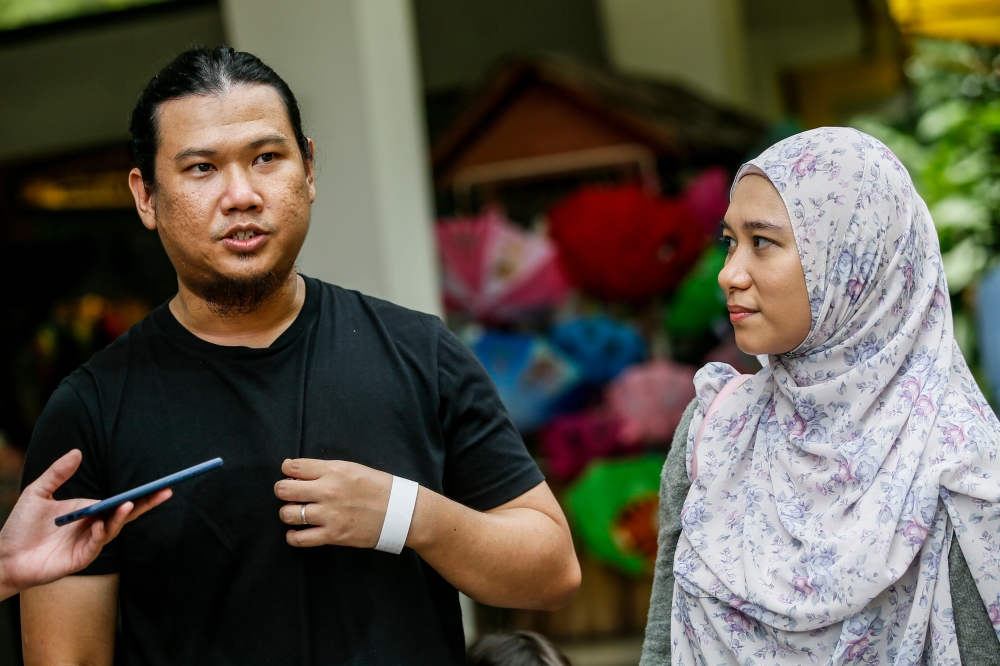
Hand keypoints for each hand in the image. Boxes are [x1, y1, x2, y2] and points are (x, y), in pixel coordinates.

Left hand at [0, 450, 170, 598]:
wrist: (4, 555)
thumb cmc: (20, 526)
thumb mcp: (38, 492)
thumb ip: (58, 473)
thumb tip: (77, 451)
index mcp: (89, 511)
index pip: (119, 501)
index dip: (139, 493)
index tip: (158, 483)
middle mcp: (93, 527)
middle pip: (126, 514)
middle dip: (146, 503)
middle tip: (166, 491)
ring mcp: (89, 543)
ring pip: (113, 528)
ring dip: (122, 517)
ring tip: (128, 503)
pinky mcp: (81, 558)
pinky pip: (97, 544)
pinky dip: (102, 533)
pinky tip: (102, 522)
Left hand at [274, 459, 393, 547]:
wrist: (402, 512)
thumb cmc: (380, 488)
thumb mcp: (354, 468)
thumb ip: (328, 470)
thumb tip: (301, 474)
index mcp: (335, 470)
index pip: (295, 467)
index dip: (287, 470)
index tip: (290, 474)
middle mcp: (328, 490)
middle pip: (285, 489)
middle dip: (282, 490)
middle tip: (289, 494)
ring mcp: (329, 514)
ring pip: (287, 514)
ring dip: (287, 513)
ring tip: (295, 513)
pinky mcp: (333, 535)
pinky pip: (299, 539)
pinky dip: (292, 536)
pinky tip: (297, 532)